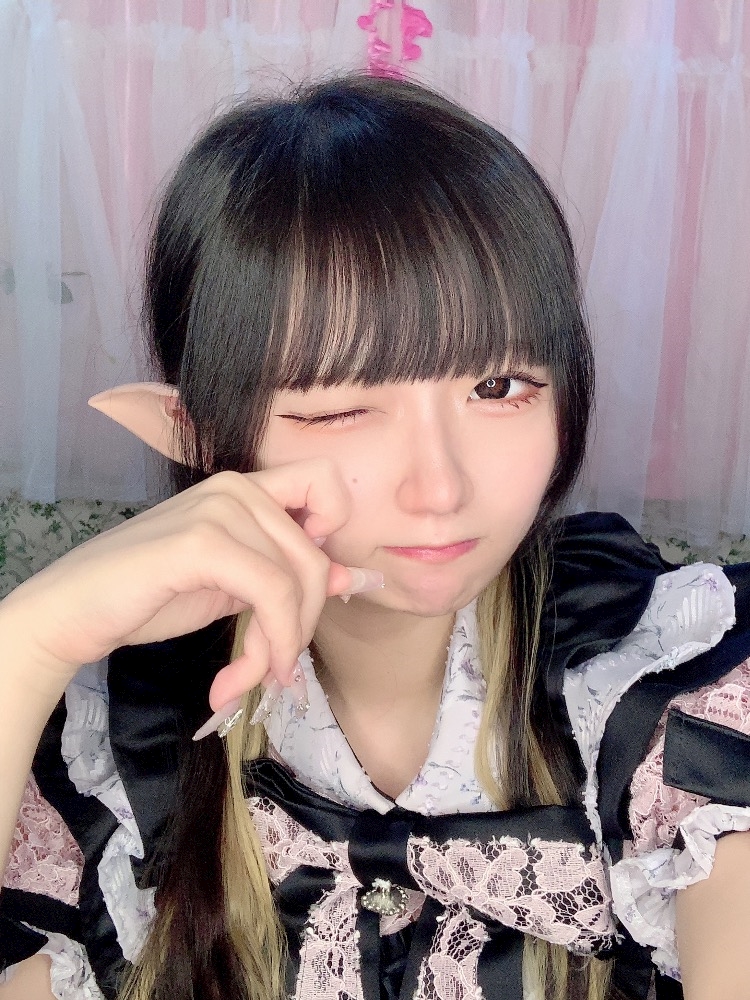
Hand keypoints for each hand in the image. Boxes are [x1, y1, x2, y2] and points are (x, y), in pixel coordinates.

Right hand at [0, 461, 381, 709]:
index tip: (307, 585)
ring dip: (279, 645)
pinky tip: (235, 680)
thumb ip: (285, 576)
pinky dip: (269, 643)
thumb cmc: (151, 596)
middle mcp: (238, 487)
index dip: (333, 531)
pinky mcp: (201, 541)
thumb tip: (349, 578)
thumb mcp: (234, 586)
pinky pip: (271, 593)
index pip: (326, 484)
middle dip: (301, 624)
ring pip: (297, 580)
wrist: (75, 611)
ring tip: (248, 679)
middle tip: (275, 669)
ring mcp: (219, 508)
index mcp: (246, 488)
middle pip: (315, 555)